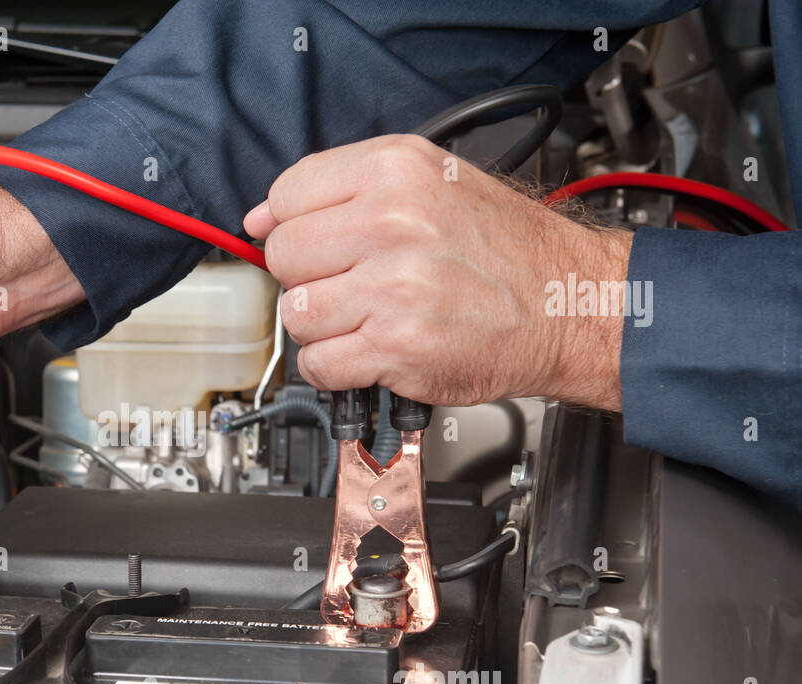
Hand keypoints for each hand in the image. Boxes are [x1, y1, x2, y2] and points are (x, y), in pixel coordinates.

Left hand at [243, 134, 631, 410]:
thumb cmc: (505, 249)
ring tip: (364, 317)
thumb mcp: (431, 181)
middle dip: (309, 277)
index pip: (286, 196)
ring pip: (296, 314)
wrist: (567, 304)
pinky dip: (334, 367)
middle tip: (350, 282)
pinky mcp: (396, 348)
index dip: (294, 225)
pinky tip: (368, 350)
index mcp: (395, 172)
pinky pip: (319, 363)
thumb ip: (343, 189)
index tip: (316, 243)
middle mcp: (392, 225)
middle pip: (284, 257)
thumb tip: (260, 218)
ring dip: (322, 326)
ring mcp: (392, 290)